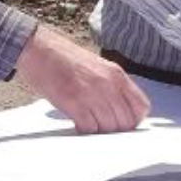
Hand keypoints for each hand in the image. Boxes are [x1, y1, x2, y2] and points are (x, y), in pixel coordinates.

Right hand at [12, 26, 150, 132]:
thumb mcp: (98, 67)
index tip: (122, 122)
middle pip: (125, 122)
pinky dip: (84, 130)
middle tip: (101, 126)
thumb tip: (121, 111)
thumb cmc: (64, 59)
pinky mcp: (73, 102)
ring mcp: (91, 93)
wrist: (39, 49)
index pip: (141, 107)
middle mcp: (108, 84)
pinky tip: (77, 123)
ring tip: (88, 123)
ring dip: (99, 131)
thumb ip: (113, 86)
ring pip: (108, 128)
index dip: (133, 120)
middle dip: (115, 130)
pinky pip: (89, 128)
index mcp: (117, 74)